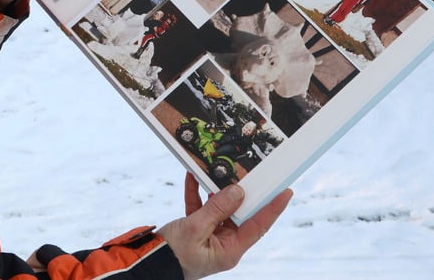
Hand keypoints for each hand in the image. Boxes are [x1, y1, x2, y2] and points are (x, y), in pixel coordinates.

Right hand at [156, 173, 291, 279]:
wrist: (147, 262)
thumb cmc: (172, 254)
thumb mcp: (195, 228)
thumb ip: (217, 208)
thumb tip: (238, 192)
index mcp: (229, 250)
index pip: (257, 226)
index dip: (273, 209)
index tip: (286, 192)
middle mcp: (223, 243)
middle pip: (240, 215)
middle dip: (243, 194)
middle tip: (253, 175)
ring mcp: (210, 236)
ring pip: (219, 209)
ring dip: (216, 191)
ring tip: (220, 171)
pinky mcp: (195, 230)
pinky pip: (201, 208)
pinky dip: (197, 194)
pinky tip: (192, 178)